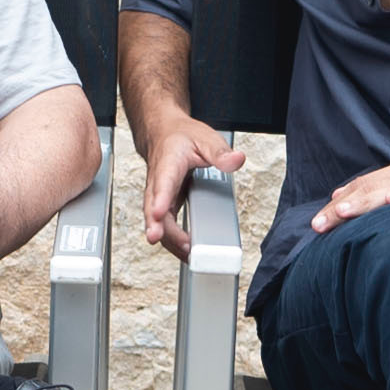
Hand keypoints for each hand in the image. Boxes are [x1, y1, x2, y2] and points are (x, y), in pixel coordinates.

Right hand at [141, 119, 246, 258]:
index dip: (159, 200)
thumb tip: (235, 160)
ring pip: (157, 222)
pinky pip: (165, 227)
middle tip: (181, 244)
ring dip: (170, 241)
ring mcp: (158, 198)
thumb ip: (220, 152)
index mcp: (167, 164)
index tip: (157, 213)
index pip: (161, 183)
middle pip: (154, 209)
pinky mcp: (163, 207)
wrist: (163, 134)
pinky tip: (188, 253)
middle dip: (160, 229)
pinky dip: (174, 241)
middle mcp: (158, 184)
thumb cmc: (179, 138)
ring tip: (190, 254)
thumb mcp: (204, 138)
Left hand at [312, 160, 389, 242]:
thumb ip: (378, 207)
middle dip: (342, 207)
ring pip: (388, 188)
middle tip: (320, 224)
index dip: (337, 205)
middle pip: (367, 188)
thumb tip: (341, 207)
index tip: (318, 223)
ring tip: (343, 212)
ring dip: (364, 200)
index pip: (360, 189)